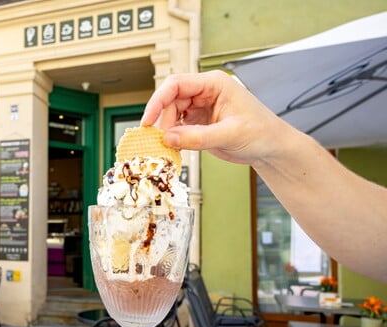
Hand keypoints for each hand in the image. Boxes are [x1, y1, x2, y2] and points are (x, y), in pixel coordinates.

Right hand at [141, 70, 297, 165]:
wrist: (272, 148)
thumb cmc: (261, 133)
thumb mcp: (230, 134)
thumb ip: (198, 137)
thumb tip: (169, 138)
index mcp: (214, 84)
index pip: (176, 84)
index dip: (158, 100)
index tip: (148, 119)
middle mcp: (205, 92)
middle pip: (170, 100)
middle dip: (163, 120)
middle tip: (162, 140)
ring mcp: (201, 107)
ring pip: (172, 114)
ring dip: (167, 130)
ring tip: (169, 145)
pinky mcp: (199, 122)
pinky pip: (178, 127)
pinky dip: (173, 137)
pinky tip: (175, 147)